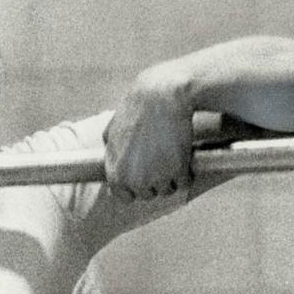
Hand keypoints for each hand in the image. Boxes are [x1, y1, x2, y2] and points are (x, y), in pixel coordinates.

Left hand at [103, 64, 194, 200]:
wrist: (161, 97)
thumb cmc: (137, 107)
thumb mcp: (113, 126)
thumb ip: (109, 143)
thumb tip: (106, 148)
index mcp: (116, 172)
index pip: (123, 196)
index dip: (133, 189)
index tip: (142, 182)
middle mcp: (134, 179)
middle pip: (147, 195)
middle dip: (154, 182)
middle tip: (161, 165)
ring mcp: (156, 177)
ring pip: (166, 190)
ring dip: (171, 179)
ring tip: (173, 160)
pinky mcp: (178, 171)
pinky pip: (184, 183)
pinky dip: (187, 175)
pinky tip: (185, 160)